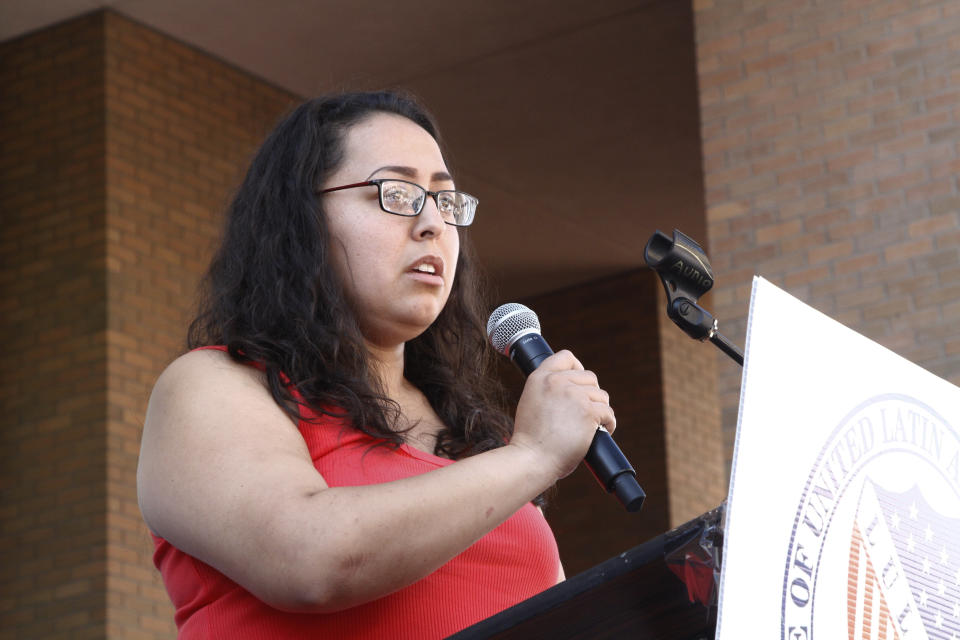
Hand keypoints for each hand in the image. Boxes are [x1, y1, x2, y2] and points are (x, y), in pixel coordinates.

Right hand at [510, 350, 615, 480]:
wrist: (531, 459)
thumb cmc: (531, 440)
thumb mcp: (531, 403)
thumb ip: (549, 391)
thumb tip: (572, 389)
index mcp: (540, 378)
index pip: (566, 357)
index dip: (577, 368)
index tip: (579, 384)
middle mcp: (557, 381)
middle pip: (590, 377)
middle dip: (591, 395)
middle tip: (584, 414)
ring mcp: (574, 395)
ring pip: (602, 396)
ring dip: (600, 411)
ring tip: (591, 426)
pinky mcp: (588, 412)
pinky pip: (608, 413)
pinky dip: (608, 424)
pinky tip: (600, 432)